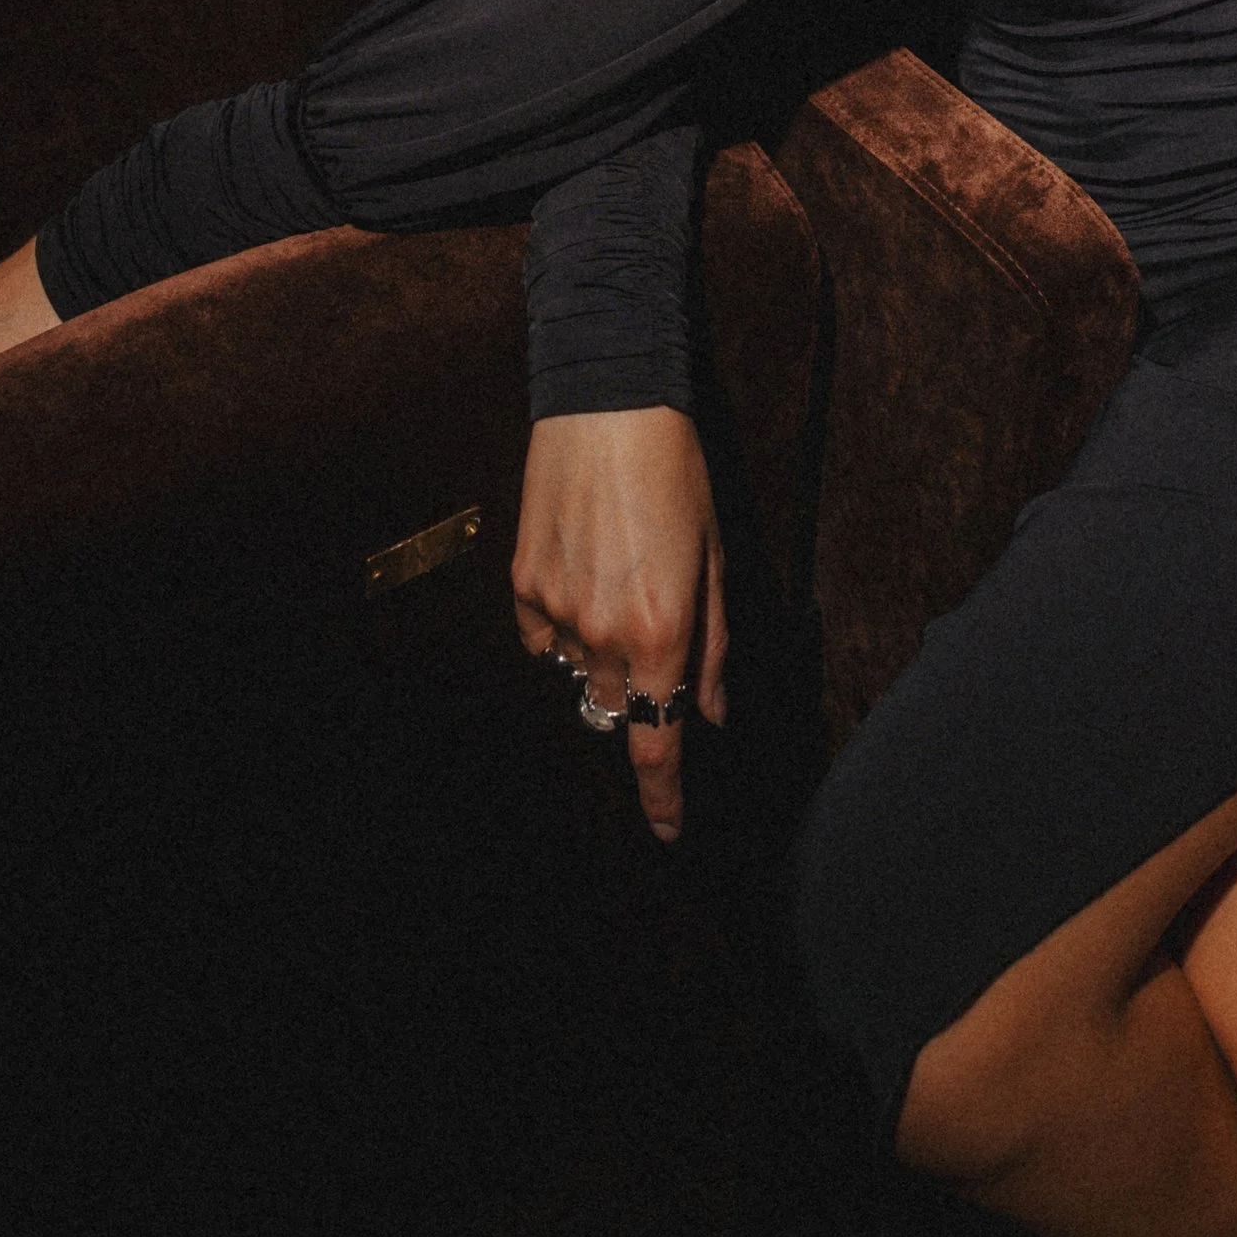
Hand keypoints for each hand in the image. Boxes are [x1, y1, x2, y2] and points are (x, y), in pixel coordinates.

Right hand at [512, 408, 726, 843]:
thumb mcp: (715, 558)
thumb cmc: (676, 474)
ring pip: (578, 672)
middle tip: (652, 638)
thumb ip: (713, 645)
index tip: (670, 832)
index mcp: (662, 632)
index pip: (659, 745)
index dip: (663, 799)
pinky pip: (541, 638)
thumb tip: (711, 713)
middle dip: (638, 699)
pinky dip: (562, 628)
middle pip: (617, 712)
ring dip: (600, 655)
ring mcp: (554, 610)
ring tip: (619, 581)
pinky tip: (581, 575)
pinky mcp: (521, 582)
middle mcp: (603, 634)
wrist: (606, 404)